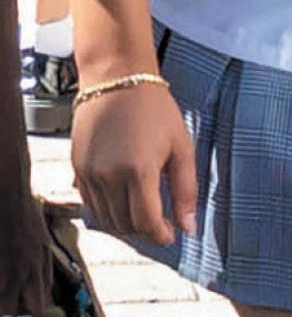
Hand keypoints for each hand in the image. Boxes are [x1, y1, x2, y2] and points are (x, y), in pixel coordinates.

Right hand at [72, 84, 196, 246]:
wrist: (117, 81)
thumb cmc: (155, 111)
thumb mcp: (182, 147)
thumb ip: (186, 190)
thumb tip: (189, 227)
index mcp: (139, 171)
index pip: (146, 222)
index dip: (160, 235)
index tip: (171, 235)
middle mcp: (109, 176)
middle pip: (125, 224)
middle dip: (145, 229)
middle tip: (160, 222)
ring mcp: (89, 174)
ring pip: (106, 218)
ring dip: (126, 222)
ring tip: (144, 211)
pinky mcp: (77, 169)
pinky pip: (91, 204)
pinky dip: (108, 210)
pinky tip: (124, 198)